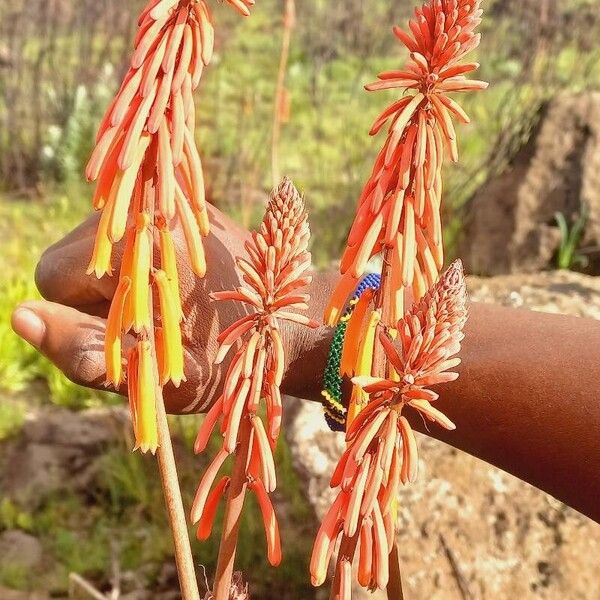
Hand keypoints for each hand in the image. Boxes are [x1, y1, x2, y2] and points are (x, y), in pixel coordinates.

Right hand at [11, 204, 329, 412]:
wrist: (292, 326)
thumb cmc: (231, 359)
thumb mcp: (158, 372)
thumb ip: (86, 350)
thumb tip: (20, 318)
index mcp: (140, 245)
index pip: (53, 275)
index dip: (81, 316)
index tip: (129, 334)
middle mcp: (151, 210)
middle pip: (74, 257)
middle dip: (98, 298)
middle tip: (152, 324)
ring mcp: (171, 205)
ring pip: (103, 247)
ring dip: (122, 282)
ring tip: (170, 306)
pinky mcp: (186, 209)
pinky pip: (136, 236)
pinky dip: (142, 264)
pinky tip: (178, 285)